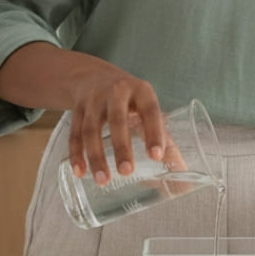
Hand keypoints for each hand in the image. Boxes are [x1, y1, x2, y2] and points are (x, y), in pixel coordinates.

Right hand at [64, 62, 167, 184]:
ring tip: (103, 180)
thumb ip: (161, 134)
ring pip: (91, 129)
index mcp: (141, 91)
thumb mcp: (145, 105)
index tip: (156, 157)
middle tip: (126, 172)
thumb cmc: (129, 98)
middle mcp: (117, 91)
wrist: (93, 75)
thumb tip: (179, 168)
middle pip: (117, 119)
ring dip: (96, 156)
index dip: (154, 133)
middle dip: (121, 146)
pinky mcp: (77, 108)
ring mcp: (94, 99)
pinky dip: (76, 154)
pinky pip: (74, 133)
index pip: (150, 111)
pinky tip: (80, 172)